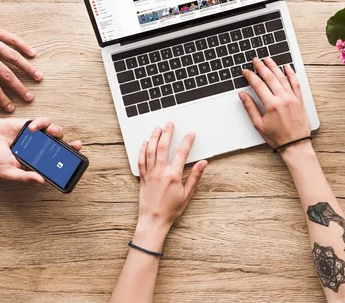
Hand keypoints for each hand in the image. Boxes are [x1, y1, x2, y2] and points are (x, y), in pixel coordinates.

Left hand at [0, 14, 42, 111]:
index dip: (3, 100)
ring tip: (38, 77)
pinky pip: (12, 39)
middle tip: (30, 97)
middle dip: (20, 89)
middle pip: (7, 76)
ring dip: (27, 69)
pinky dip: (24, 46)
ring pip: (14, 58)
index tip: (11, 108)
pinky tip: (33, 54)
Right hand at [0, 117, 82, 184]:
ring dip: (57, 132)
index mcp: (36, 163)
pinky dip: (41, 123)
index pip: (56, 164)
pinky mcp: (33, 125)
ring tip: (50, 132)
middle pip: (61, 148)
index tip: (76, 162)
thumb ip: (24, 177)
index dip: (67, 163)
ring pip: (56, 133)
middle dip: (72, 147)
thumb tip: (41, 181)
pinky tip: (32, 128)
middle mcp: (40, 150)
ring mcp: (38, 137)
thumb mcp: (7, 172)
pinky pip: (44, 122)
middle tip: (77, 145)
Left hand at [135, 122, 206, 240]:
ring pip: (150, 150)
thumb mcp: (187, 194)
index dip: (187, 141)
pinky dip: (142, 150)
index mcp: (173, 175)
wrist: (153, 220)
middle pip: (163, 146)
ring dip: (154, 137)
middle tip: (170, 124)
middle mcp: (160, 172)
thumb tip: (203, 164)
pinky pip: (141, 160)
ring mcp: (150, 174)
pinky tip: (144, 143)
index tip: (190, 134)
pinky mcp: (142, 177)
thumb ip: (194, 176)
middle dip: (167, 133)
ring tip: (157, 128)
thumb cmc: (171, 210)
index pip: (181, 153)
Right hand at [239, 58, 310, 150]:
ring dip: (274, 67)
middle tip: (255, 60)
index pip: (258, 85)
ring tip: (268, 60)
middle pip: (270, 77)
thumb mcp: (259, 124)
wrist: (295, 145)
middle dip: (261, 67)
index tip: (246, 71)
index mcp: (271, 104)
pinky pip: (295, 83)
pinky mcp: (299, 100)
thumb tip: (242, 95)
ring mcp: (292, 98)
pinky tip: (287, 67)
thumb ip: (250, 107)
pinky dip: (291, 74)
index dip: (250, 76)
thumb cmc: (277, 137)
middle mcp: (282, 98)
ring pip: (282, 77)